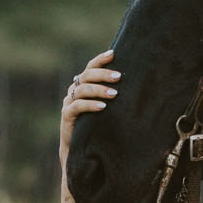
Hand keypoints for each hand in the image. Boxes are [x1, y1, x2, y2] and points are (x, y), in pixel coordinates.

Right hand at [59, 49, 119, 172]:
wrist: (80, 147)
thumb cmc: (97, 124)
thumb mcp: (106, 107)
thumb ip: (112, 94)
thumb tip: (135, 83)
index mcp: (83, 84)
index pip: (90, 67)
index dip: (100, 60)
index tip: (113, 54)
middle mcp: (74, 90)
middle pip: (87, 75)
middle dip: (103, 74)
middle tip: (118, 77)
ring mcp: (69, 102)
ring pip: (82, 89)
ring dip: (99, 90)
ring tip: (114, 94)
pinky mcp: (67, 115)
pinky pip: (77, 106)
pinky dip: (90, 105)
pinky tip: (102, 107)